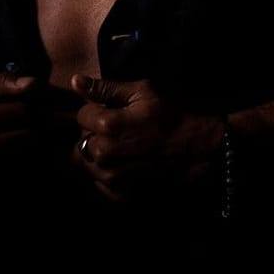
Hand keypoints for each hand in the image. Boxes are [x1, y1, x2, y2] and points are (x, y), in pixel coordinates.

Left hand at [67, 74, 225, 203]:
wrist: (198, 148)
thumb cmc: (172, 114)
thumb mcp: (142, 91)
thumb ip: (106, 87)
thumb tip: (75, 81)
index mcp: (107, 125)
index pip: (82, 114)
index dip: (97, 108)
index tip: (114, 109)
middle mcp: (105, 153)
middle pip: (82, 139)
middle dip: (96, 132)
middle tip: (119, 128)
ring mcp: (112, 176)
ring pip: (88, 161)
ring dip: (100, 153)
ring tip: (123, 145)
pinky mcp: (122, 192)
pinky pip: (100, 182)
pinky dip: (108, 173)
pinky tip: (126, 163)